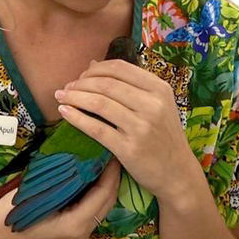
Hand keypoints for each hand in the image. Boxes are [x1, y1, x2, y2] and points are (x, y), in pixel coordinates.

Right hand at [0, 158, 121, 238]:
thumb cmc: (5, 218)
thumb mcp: (32, 194)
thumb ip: (57, 180)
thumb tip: (77, 158)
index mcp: (74, 225)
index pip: (103, 193)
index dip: (110, 171)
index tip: (110, 150)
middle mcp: (80, 235)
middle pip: (106, 203)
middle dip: (111, 177)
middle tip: (108, 153)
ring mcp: (75, 238)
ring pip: (100, 209)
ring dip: (103, 187)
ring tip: (100, 163)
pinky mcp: (69, 237)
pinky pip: (89, 213)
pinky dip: (93, 196)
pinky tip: (87, 179)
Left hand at [54, 59, 199, 200]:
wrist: (177, 174)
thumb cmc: (163, 137)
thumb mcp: (157, 105)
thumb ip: (128, 84)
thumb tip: (92, 64)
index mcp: (159, 89)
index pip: (119, 68)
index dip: (94, 70)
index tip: (81, 76)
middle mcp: (152, 105)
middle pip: (106, 84)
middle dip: (80, 83)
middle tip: (66, 88)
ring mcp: (142, 127)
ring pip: (99, 103)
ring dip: (74, 97)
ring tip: (61, 97)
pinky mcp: (129, 149)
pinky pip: (96, 128)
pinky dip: (76, 118)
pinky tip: (65, 113)